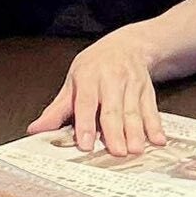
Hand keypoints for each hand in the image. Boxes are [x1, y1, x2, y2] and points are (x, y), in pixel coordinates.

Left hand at [28, 28, 166, 155]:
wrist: (127, 45)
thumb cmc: (95, 66)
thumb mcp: (73, 82)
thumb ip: (57, 109)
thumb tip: (36, 129)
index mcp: (89, 77)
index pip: (86, 103)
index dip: (85, 124)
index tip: (85, 144)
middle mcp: (112, 80)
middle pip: (113, 109)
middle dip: (116, 131)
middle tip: (117, 152)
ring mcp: (132, 85)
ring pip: (134, 111)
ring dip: (136, 132)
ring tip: (136, 150)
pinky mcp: (147, 90)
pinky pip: (152, 109)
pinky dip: (156, 126)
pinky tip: (158, 140)